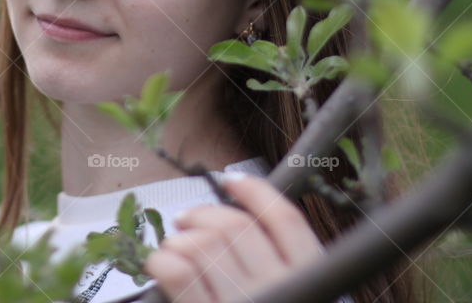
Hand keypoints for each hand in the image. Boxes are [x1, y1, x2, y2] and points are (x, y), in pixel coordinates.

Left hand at [143, 173, 324, 302]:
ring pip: (203, 245)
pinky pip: (178, 273)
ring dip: (179, 239)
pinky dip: (162, 260)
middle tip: (185, 221)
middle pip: (235, 228)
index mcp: (312, 282)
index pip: (285, 220)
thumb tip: (237, 222)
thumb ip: (279, 268)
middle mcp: (282, 290)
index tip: (231, 181)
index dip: (256, 192)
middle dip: (204, 215)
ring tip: (173, 247)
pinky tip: (159, 264)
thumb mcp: (294, 298)